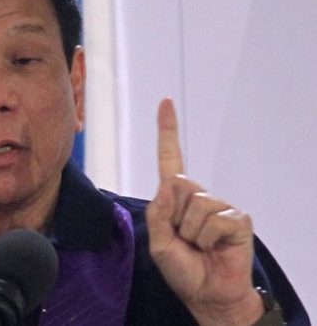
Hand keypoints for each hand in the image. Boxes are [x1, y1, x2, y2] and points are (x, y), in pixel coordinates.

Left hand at [146, 99, 263, 324]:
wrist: (208, 294)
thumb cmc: (182, 268)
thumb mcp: (158, 243)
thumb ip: (158, 213)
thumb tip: (169, 183)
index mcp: (176, 198)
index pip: (170, 159)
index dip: (167, 131)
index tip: (165, 102)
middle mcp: (198, 195)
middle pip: (178, 184)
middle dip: (174, 218)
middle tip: (184, 239)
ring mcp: (219, 205)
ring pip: (195, 206)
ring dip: (191, 233)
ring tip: (199, 246)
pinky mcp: (237, 217)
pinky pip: (214, 220)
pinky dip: (208, 239)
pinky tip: (215, 247)